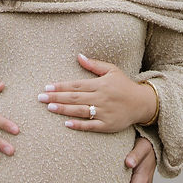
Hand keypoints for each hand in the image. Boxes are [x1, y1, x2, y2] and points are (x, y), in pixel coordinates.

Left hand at [38, 54, 158, 130]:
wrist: (142, 103)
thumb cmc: (124, 85)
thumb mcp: (112, 70)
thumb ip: (94, 65)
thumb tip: (78, 56)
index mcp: (100, 84)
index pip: (76, 85)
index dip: (61, 86)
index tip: (47, 86)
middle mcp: (101, 98)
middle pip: (75, 98)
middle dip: (56, 97)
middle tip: (41, 98)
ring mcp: (104, 112)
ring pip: (80, 111)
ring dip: (64, 109)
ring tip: (49, 107)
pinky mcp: (108, 125)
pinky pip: (91, 126)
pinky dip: (79, 125)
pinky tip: (66, 123)